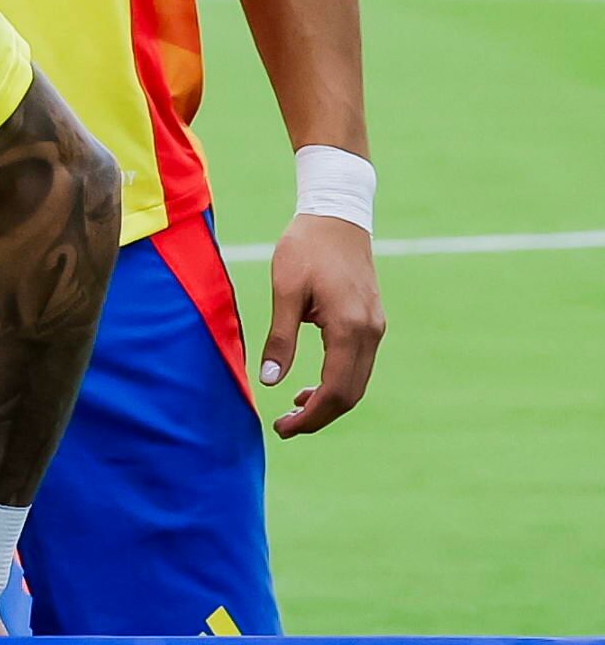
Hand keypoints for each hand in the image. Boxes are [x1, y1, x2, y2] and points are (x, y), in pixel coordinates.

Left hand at [258, 211, 381, 438]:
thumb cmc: (305, 248)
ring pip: (358, 381)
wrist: (337, 215)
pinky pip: (359, 364)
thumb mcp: (285, 291)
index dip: (310, 417)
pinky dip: (338, 383)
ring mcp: (376, 327)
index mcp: (349, 328)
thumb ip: (279, 337)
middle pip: (351, 393)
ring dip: (329, 402)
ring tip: (294, 410)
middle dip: (320, 417)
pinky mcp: (372, 321)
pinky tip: (310, 386)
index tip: (283, 429)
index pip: (335, 390)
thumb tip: (269, 381)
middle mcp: (370, 332)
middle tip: (285, 428)